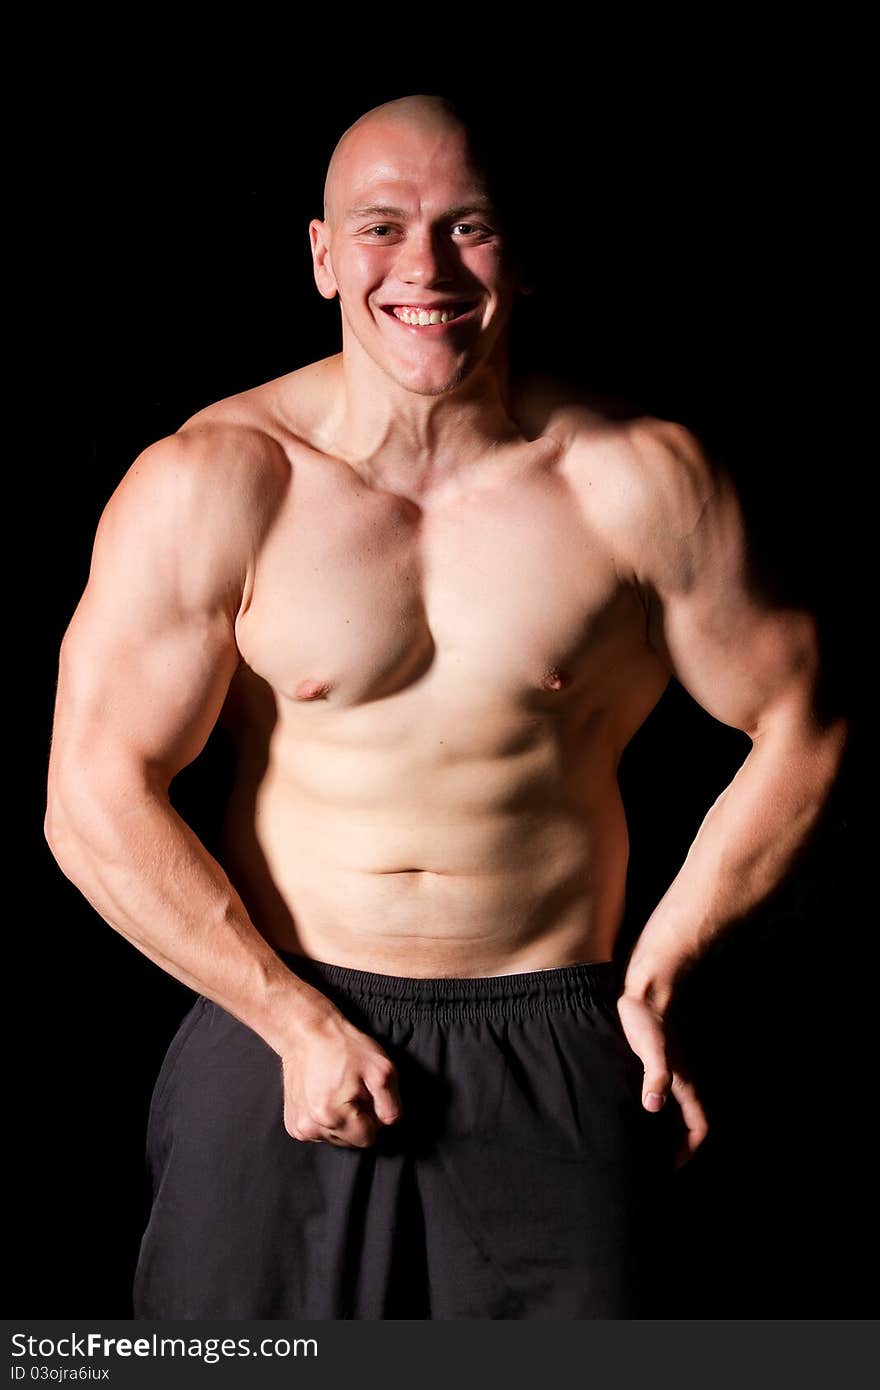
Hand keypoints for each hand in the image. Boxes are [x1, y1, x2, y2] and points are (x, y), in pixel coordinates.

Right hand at [279, 1003, 401, 1147]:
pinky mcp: (293, 1124)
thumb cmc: (344, 1047)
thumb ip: (391, 1106)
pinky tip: (325, 1095)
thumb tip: (385, 1124)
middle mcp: (311, 1128)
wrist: (306, 1033)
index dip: (373, 1115)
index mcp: (333, 1117)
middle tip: (352, 1089)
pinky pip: (320, 1131)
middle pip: (351, 1140)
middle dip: (358, 1118)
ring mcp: (299, 1127)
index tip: (366, 1093)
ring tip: (337, 1089)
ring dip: (342, 1120)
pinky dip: (327, 1118)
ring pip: (336, 1137)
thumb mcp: (382, 1070)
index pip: (368, 1138)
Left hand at [616, 992, 708, 1169]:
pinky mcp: (650, 1067)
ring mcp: (667, 1076)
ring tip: (635, 1147)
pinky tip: (624, 1115)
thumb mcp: (651, 1048)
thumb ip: (656, 1075)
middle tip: (648, 1165)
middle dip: (672, 1148)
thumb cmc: (645, 1020)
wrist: (640, 992)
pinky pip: (656, 1098)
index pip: (698, 1129)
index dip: (688, 1152)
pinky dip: (647, 1112)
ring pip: (670, 1114)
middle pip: (684, 1127)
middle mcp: (679, 1084)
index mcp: (685, 1085)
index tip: (668, 1168)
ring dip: (659, 1132)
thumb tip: (654, 1106)